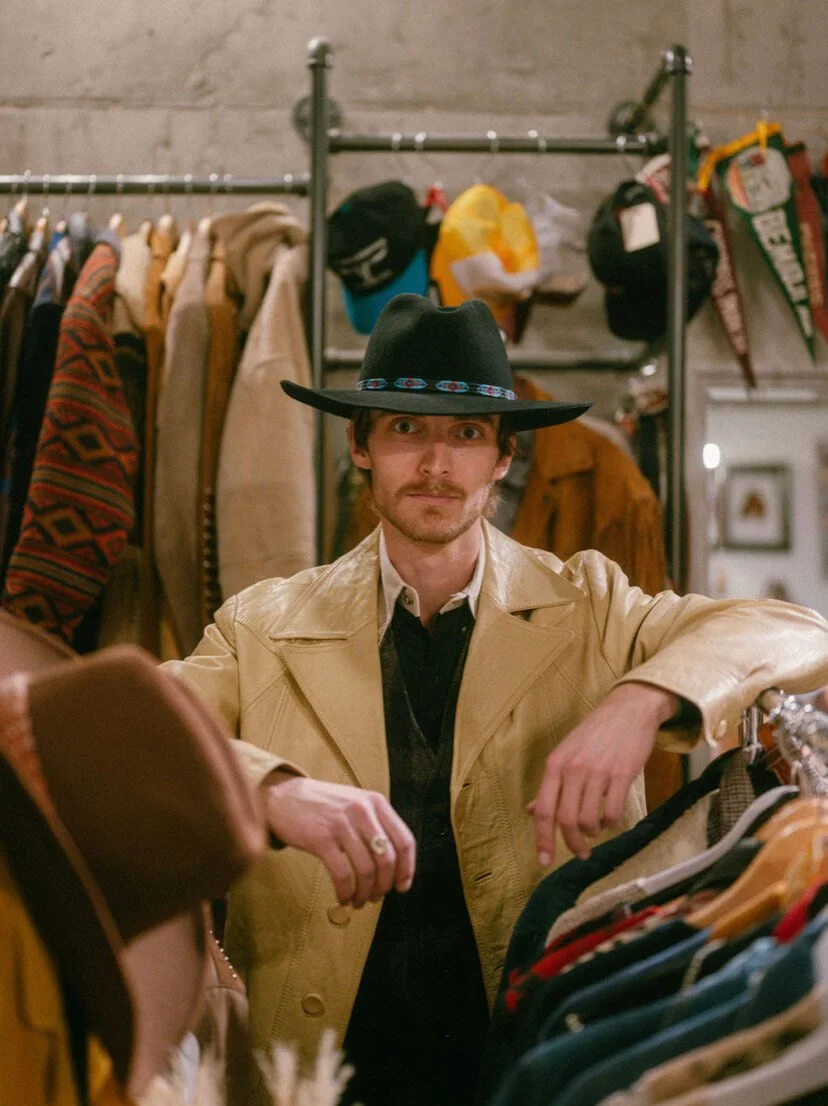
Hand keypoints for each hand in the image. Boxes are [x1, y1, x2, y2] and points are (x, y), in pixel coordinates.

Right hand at [263, 774, 416, 907]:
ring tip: (359, 900)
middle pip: (387, 859)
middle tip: (377, 896)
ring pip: (366, 870)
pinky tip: (343, 897)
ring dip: (365, 892)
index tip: (402, 886)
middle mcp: (362, 810)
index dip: (407, 868)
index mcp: (376, 802)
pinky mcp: (321, 838)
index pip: (404, 840)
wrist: (283, 795)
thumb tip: (394, 867)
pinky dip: (346, 892)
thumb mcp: (356, 804)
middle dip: (385, 885)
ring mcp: (342, 824)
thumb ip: (376, 825)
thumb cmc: (323, 806)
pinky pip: (342, 874)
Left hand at [528, 682, 679, 865]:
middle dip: (572, 844)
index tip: (544, 861)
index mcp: (555, 764)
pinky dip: (612, 823)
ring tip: (597, 826)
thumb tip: (531, 810)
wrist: (628, 709)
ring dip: (593, 832)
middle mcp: (573, 769)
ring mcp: (597, 771)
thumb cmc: (595, 734)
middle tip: (581, 852)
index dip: (542, 839)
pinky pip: (613, 812)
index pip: (543, 809)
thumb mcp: (566, 753)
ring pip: (589, 820)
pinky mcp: (622, 774)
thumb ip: (551, 784)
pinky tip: (612, 816)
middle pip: (566, 820)